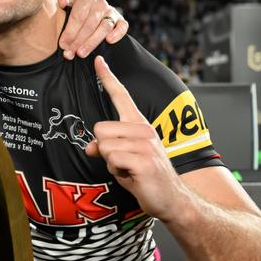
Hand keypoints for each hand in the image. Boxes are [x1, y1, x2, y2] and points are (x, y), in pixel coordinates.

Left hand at [57, 0, 128, 59]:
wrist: (91, 15)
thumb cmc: (76, 14)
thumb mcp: (67, 9)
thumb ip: (64, 6)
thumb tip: (61, 1)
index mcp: (85, 0)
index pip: (78, 16)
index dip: (69, 32)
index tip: (63, 45)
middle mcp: (100, 4)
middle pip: (90, 24)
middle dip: (79, 40)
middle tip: (71, 52)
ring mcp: (111, 12)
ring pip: (104, 27)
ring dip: (92, 41)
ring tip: (82, 53)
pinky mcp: (121, 21)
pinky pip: (122, 26)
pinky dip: (117, 33)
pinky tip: (109, 41)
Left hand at [86, 56, 186, 219]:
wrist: (171, 199)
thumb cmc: (146, 177)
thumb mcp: (122, 159)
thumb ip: (106, 147)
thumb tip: (89, 146)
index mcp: (139, 125)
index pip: (121, 96)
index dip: (108, 79)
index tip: (98, 61)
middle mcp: (144, 129)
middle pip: (100, 129)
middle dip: (104, 149)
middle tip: (122, 162)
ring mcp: (145, 144)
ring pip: (104, 145)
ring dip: (111, 163)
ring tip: (128, 169)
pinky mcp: (144, 159)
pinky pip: (112, 159)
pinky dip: (116, 171)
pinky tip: (132, 176)